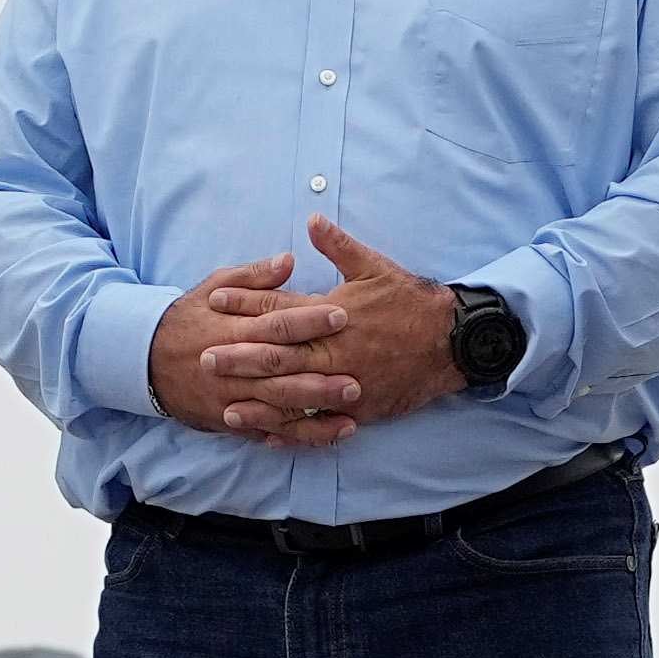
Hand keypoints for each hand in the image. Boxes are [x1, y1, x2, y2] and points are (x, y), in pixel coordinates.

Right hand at [144, 254, 358, 443]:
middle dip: (318, 380)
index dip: (308, 321)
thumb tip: (288, 260)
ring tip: (352, 416)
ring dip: (314, 415)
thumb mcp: (212, 287)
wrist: (145, 359)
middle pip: (280, 374)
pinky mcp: (231, 420)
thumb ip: (253, 277)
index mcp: (232, 330)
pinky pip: (267, 431)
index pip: (275, 325)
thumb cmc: (189, 318)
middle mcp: (234, 368)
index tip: (342, 315)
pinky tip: (328, 436)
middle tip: (356, 381)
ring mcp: (232, 398)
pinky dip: (297, 438)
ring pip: (277, 410)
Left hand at [191, 218, 460, 439]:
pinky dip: (294, 431)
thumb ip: (339, 246)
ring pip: (294, 394)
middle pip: (278, 354)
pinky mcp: (360, 407)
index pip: (280, 306)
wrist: (453, 341)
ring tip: (226, 405)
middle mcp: (335, 348)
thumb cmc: (412, 301)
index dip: (245, 303)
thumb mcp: (375, 266)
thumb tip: (311, 220)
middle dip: (239, 356)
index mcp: (332, 312)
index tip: (213, 301)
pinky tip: (268, 438)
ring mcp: (346, 381)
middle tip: (204, 358)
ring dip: (258, 401)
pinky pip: (321, 422)